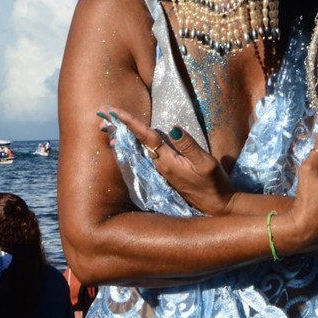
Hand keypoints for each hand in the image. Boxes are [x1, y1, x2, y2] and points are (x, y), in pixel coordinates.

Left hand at [101, 106, 237, 215]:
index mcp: (167, 161)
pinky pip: (144, 155)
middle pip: (135, 143)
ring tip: (108, 126)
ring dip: (123, 136)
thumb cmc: (213, 184)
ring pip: (138, 149)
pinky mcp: (166, 173)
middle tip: (102, 116)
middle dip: (119, 129)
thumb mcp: (205, 163)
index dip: (130, 123)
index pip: (145, 137)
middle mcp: (160, 166)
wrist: (215, 205)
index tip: (115, 112)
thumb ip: (189, 146)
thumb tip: (173, 128)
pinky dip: (134, 145)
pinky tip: (128, 142)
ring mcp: (162, 170)